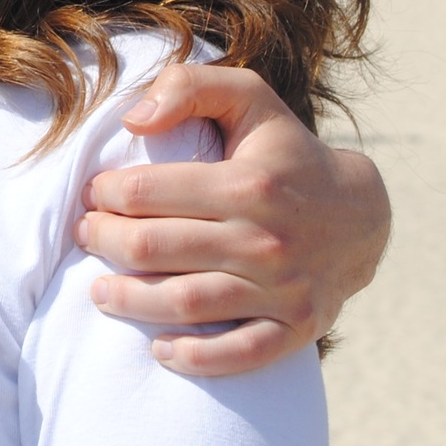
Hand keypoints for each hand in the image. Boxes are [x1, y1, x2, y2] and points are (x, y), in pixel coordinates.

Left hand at [77, 64, 388, 377]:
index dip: (105, 194)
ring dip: (130, 300)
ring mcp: (284, 288)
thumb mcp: (249, 99)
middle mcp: (266, 238)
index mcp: (247, 183)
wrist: (361, 214)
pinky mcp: (298, 328)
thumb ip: (190, 87)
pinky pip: (241, 353)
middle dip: (104, 242)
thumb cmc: (286, 153)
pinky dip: (196, 359)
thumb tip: (135, 120)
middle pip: (155, 248)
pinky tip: (160, 351)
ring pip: (185, 303)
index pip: (148, 192)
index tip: (92, 195)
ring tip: (99, 291)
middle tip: (84, 236)